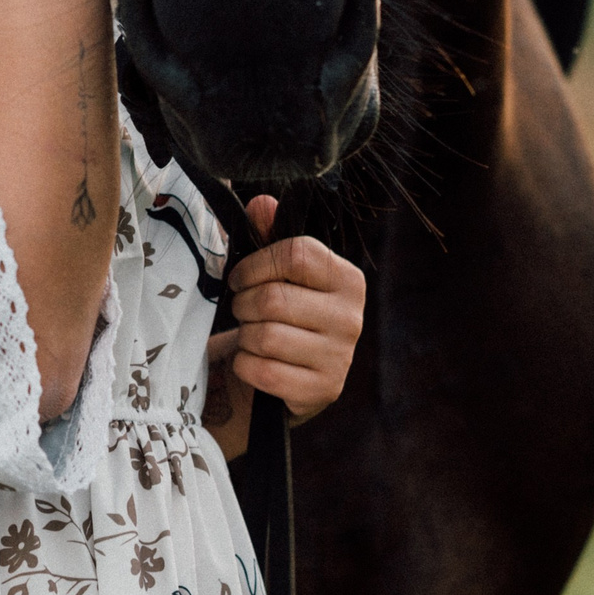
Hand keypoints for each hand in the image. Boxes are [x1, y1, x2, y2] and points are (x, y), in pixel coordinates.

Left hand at [210, 195, 364, 424]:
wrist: (288, 376)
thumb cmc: (281, 313)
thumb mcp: (277, 273)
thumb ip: (271, 235)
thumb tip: (262, 204)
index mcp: (347, 279)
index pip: (295, 253)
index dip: (255, 263)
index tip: (242, 277)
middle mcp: (351, 318)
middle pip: (272, 298)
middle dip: (243, 304)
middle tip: (244, 310)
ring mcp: (340, 358)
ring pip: (264, 336)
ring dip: (244, 336)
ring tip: (251, 335)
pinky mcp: (322, 390)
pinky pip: (262, 370)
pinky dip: (244, 365)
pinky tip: (253, 362)